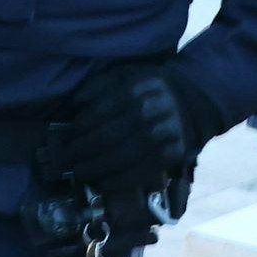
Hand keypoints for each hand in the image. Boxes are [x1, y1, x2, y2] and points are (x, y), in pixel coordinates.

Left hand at [47, 62, 220, 191]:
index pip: (99, 113)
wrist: (192, 99)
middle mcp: (149, 113)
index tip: (67, 137)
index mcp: (135, 90)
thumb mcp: (126, 74)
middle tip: (64, 160)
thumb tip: (76, 104)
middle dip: (81, 152)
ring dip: (94, 169)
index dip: (79, 129)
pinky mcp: (171, 156)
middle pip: (106, 138)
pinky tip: (100, 182)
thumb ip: (99, 85)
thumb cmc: (150, 87)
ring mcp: (162, 137)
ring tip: (78, 173)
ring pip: (120, 158)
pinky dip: (116, 181)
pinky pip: (139, 173)